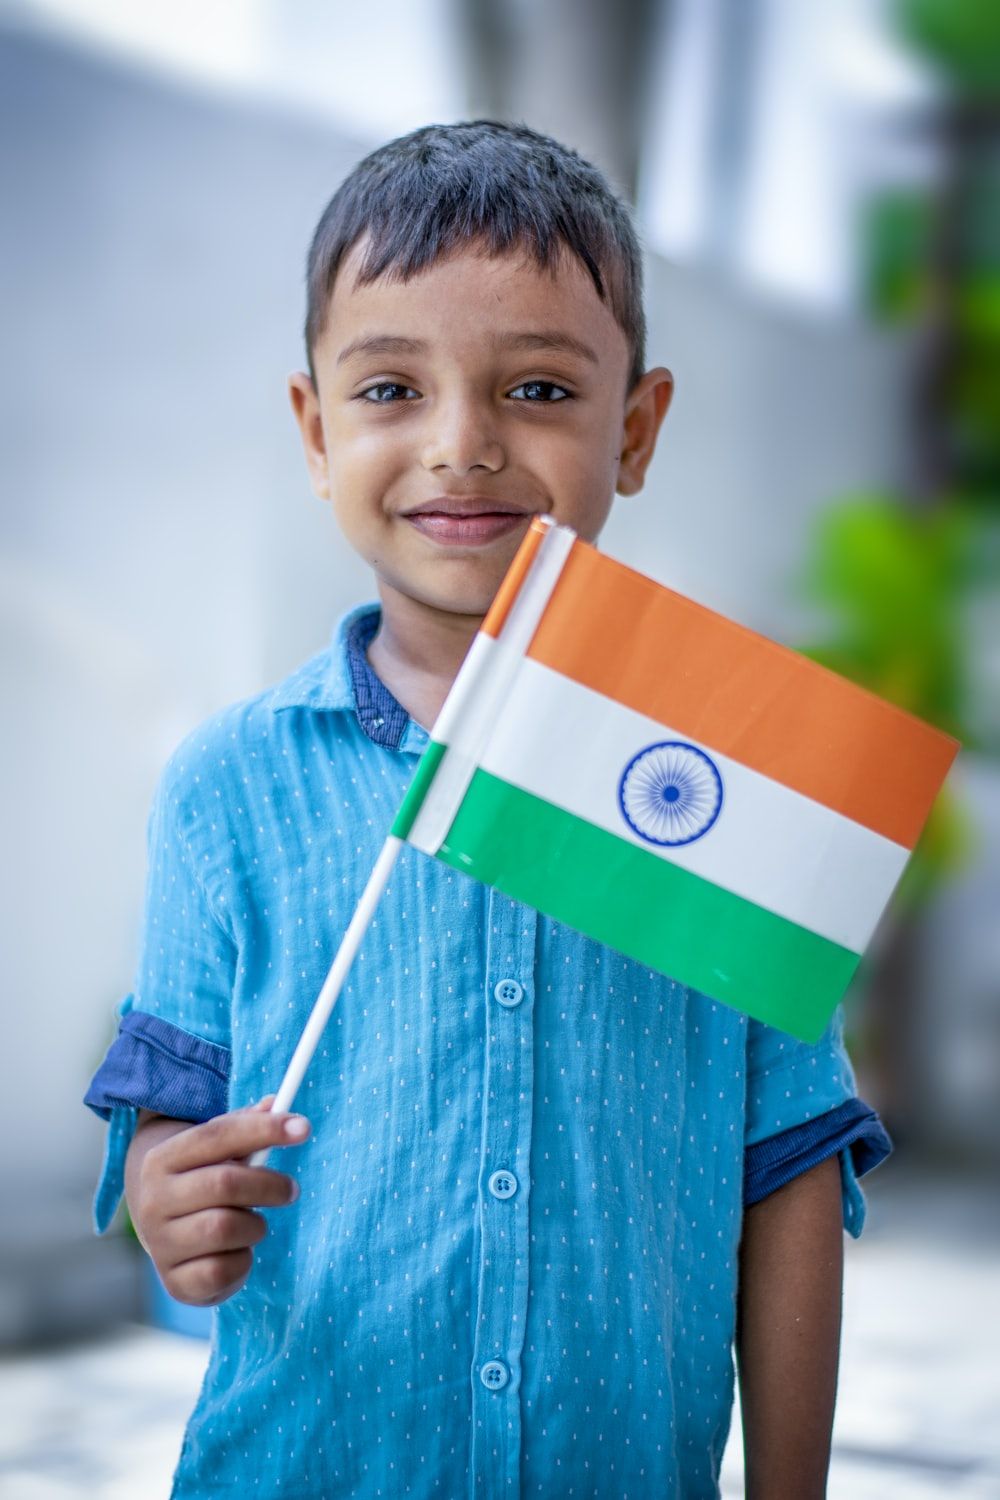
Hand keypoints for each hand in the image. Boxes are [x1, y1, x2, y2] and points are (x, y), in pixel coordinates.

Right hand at [127, 1096, 310, 1306]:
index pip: (216, 1136)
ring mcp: (160, 1244)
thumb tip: (276, 1103)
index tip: (304, 1128)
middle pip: (224, 1184)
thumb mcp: (218, 1151)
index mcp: (161, 1159)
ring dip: (255, 1224)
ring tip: (256, 1223)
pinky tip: (239, 1251)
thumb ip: (246, 1125)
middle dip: (269, 1184)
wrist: (166, 1234)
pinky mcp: (175, 1282)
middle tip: (291, 1189)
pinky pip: (222, 1271)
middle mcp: (153, 1201)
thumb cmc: (202, 1181)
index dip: (263, 1129)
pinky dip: (243, 1261)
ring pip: (224, 1228)